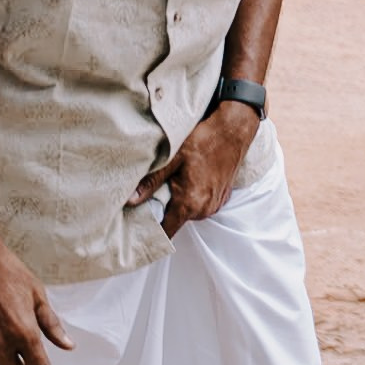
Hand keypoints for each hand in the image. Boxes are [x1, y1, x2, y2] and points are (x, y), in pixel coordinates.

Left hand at [132, 102, 259, 237]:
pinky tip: (192, 179)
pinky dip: (194, 197)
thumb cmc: (204, 140)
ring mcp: (215, 204)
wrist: (234, 130)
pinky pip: (202, 205)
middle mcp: (205, 209)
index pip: (167, 232)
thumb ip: (151, 182)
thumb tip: (131, 200)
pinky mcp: (222, 198)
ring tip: (176, 183)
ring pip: (189, 213)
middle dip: (165, 211)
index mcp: (190, 203)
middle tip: (155, 194)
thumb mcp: (172, 158)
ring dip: (181, 203)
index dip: (153, 234)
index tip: (141, 230)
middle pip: (176, 221)